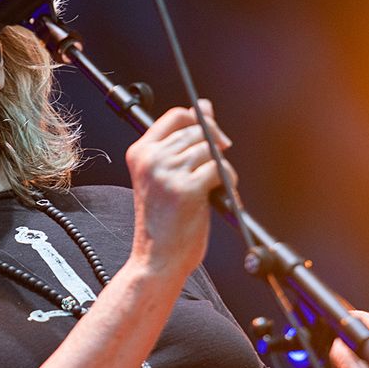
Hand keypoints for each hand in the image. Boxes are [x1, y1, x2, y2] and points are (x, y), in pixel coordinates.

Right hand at [125, 100, 234, 277]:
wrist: (156, 259)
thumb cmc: (163, 222)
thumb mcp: (165, 177)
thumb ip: (183, 144)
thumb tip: (204, 108)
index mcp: (140, 153)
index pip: (176, 116)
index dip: (200, 121)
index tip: (214, 138)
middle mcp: (151, 159)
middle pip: (198, 131)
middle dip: (216, 147)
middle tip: (218, 171)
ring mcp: (168, 173)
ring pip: (211, 150)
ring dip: (223, 168)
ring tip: (218, 188)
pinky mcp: (187, 189)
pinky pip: (220, 170)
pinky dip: (229, 182)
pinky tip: (222, 196)